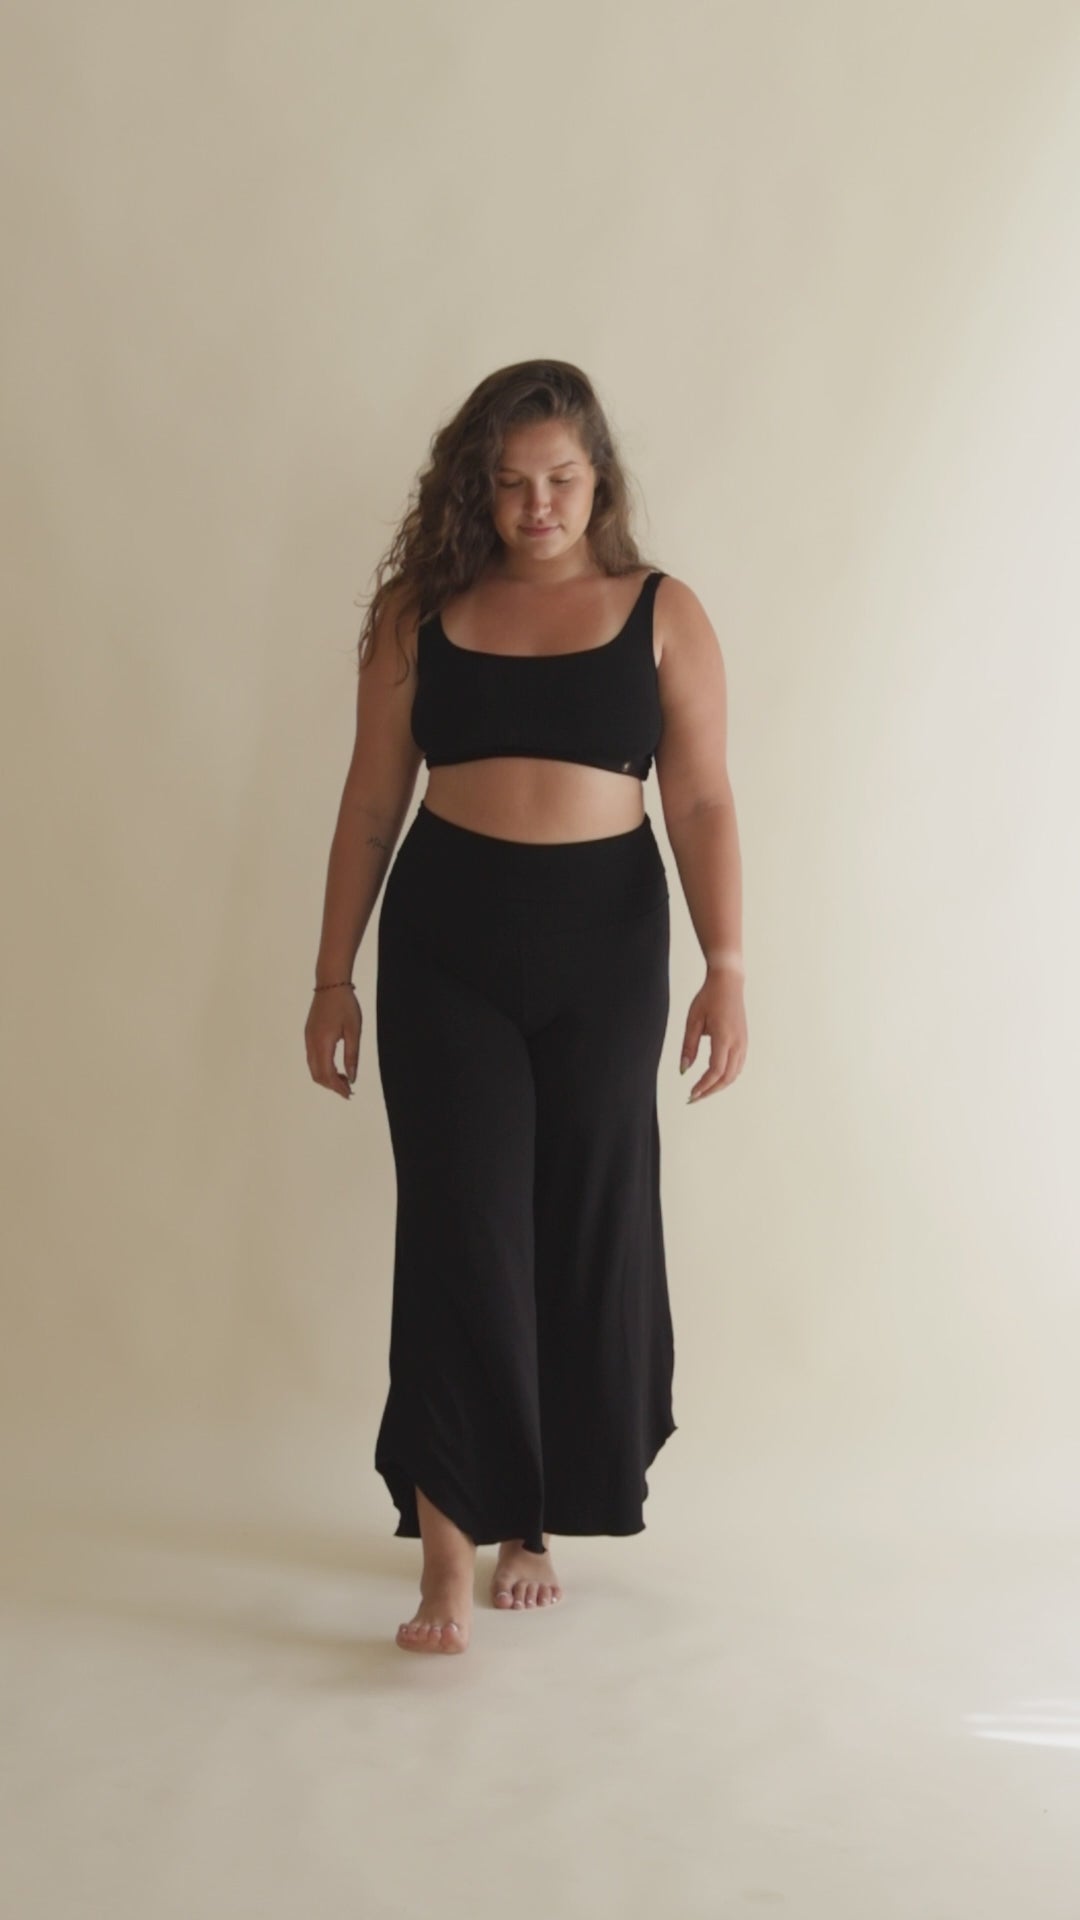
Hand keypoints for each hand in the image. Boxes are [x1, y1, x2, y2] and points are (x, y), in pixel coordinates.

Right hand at [305, 986, 361, 1100]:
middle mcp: (311, 1043)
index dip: (337, 1087)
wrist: (330, 985)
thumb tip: (352, 1077)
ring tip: (343, 1079)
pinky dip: (322, 1067)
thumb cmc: (345, 1005)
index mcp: (322, 1043)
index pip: (327, 1074)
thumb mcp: (354, 1031)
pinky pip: (312, 1058)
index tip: (349, 1094)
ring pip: (313, 1067)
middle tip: (348, 1090)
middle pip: (317, 1075)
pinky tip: (335, 1066)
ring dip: (326, 1077)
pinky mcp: (308, 1034)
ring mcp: (308, 1038)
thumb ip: (352, 1056)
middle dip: (331, 1086)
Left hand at [679, 968, 746, 1101]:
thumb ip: (689, 1047)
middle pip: (727, 1077)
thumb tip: (683, 1070)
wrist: (728, 983)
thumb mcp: (693, 1021)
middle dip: (710, 1091)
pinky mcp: (744, 1041)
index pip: (715, 1071)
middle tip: (694, 1098)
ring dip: (719, 1086)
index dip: (703, 1086)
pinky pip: (738, 1066)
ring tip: (702, 1090)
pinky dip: (726, 1077)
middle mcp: (737, 1043)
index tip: (691, 1094)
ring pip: (734, 1074)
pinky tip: (714, 1078)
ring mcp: (743, 1043)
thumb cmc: (709, 998)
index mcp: (724, 1037)